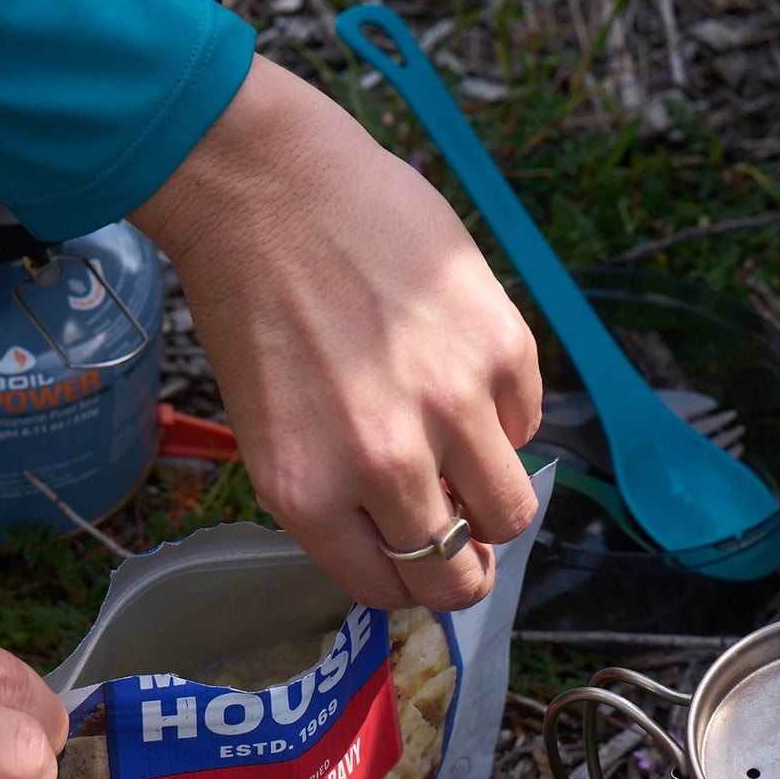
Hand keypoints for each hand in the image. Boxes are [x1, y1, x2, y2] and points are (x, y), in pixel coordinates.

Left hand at [131, 54, 541, 610]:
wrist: (265, 189)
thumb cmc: (253, 307)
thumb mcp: (268, 430)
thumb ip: (336, 497)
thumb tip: (415, 534)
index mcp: (308, 495)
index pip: (388, 589)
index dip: (411, 583)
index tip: (420, 566)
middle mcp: (381, 464)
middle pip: (458, 572)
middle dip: (465, 566)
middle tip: (465, 534)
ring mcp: (448, 405)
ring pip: (512, 511)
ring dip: (496, 499)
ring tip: (471, 458)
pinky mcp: (497, 345)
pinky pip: (526, 420)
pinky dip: (504, 415)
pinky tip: (464, 374)